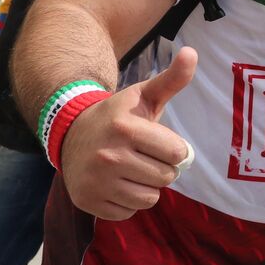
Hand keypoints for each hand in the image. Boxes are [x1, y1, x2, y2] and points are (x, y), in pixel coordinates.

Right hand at [60, 47, 197, 220]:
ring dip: (148, 186)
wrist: (71, 134)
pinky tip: (117, 183)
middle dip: (163, 168)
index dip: (175, 150)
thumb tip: (192, 52)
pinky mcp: (88, 202)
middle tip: (145, 156)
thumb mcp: (143, 95)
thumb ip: (172, 78)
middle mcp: (108, 156)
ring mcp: (96, 182)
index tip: (161, 142)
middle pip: (165, 177)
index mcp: (126, 129)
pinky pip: (129, 212)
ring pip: (149, 198)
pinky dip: (129, 202)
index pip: (177, 153)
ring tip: (133, 169)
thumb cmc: (118, 115)